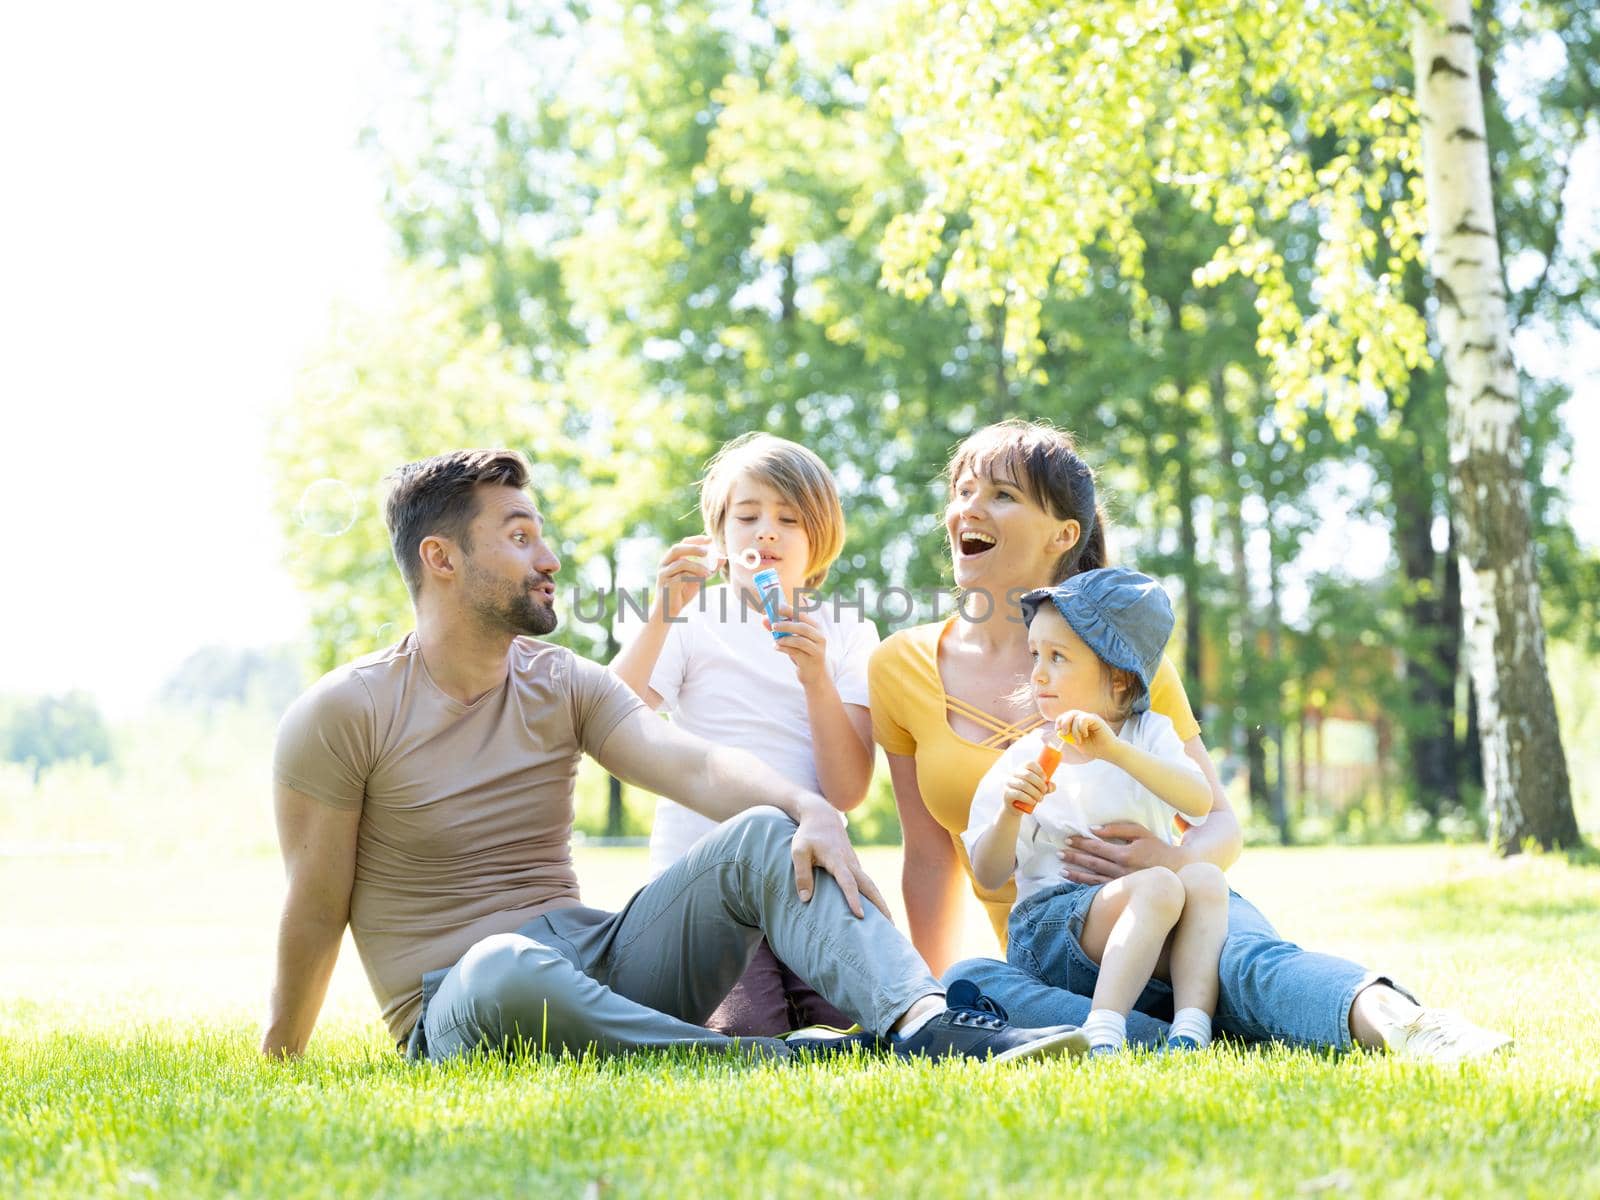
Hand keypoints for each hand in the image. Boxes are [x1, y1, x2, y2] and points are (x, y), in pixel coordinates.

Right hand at [655, 535, 720, 619]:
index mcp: (672, 559)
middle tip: (707, 552)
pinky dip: (693, 576)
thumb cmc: (682, 593)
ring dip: (697, 566)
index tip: (710, 539)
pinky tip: (701, 580)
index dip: (696, 540)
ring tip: (708, 573)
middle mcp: (665, 564)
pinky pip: (680, 577)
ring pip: (680, 563)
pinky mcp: (666, 584)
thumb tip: (723, 558)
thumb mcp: (697, 579)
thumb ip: (708, 568)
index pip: (683, 543)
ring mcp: (664, 573)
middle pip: (677, 549)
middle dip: (693, 548)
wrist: (669, 611)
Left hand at [764, 601, 827, 688]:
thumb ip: (779, 629)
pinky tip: (776, 647)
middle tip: (773, 625)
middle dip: (786, 625)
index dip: (788, 610)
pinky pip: (796, 652)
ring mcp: (817, 649)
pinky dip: (784, 648)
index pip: (801, 615)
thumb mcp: (791, 639)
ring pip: (800, 641)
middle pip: (802, 627)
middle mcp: (819, 637)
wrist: (814, 674)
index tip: (774, 607)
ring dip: (785, 639)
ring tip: (775, 640)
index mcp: (815, 627)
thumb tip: (764, 619)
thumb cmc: (802, 652)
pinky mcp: (811, 660)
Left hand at [790, 794, 890, 919]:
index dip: (853, 898)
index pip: (847, 881)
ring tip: (889, 924)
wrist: (822, 817)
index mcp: (837, 859)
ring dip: (881, 903)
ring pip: (871, 886)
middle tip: (890, 925)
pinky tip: (876, 912)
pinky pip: (866, 884)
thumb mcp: (798, 851)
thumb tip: (806, 900)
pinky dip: (874, 897)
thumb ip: (801, 874)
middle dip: (880, 905)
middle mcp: (850, 863)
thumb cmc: (808, 835)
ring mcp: (855, 865)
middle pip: (869, 886)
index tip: (860, 915)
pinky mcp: (855, 867)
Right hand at [1004, 760, 1054, 813]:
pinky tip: (1033, 802)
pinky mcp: (1007, 793)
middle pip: (1028, 775)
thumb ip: (1048, 787)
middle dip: (1039, 784)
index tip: (1045, 779)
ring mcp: (1008, 783)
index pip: (1030, 764)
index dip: (1039, 771)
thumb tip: (1050, 785)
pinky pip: (1018, 794)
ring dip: (1036, 793)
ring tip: (1040, 799)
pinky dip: (1028, 798)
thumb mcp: (1040, 790)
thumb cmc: (1029, 795)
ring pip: (1024, 785)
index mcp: (1022, 768)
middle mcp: (1013, 773)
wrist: (1015, 808)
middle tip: (1044, 792)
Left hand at [1056, 710, 1117, 760]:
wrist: (1108, 752)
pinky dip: (1081, 727)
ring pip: (1076, 716)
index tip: (1058, 730)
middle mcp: (1084, 719)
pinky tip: (1085, 735)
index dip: (1060, 721)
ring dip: (1074, 729)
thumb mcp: (1078, 744)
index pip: (1066, 716)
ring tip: (1078, 740)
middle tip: (1064, 732)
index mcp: (1079, 723)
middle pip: (1070, 713)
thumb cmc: (1095, 748)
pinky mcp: (1096, 720)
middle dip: (1064, 722)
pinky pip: (1084, 718)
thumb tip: (1059, 732)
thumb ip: (1069, 738)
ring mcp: (1090, 718)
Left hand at [1057, 820, 1177, 883]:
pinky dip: (1087, 887)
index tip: (1068, 839)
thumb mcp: (1140, 832)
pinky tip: (1076, 884)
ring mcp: (1121, 883)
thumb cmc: (1157, 848)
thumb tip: (1094, 829)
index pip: (1096, 847)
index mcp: (1124, 854)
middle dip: (1073, 857)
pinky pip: (1101, 890)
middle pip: (1091, 862)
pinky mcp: (1123, 893)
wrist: (1177, 871)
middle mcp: (1120, 870)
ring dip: (1076, 874)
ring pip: (1093, 879)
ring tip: (1061, 870)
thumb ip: (1117, 829)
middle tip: (1058, 853)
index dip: (1080, 842)